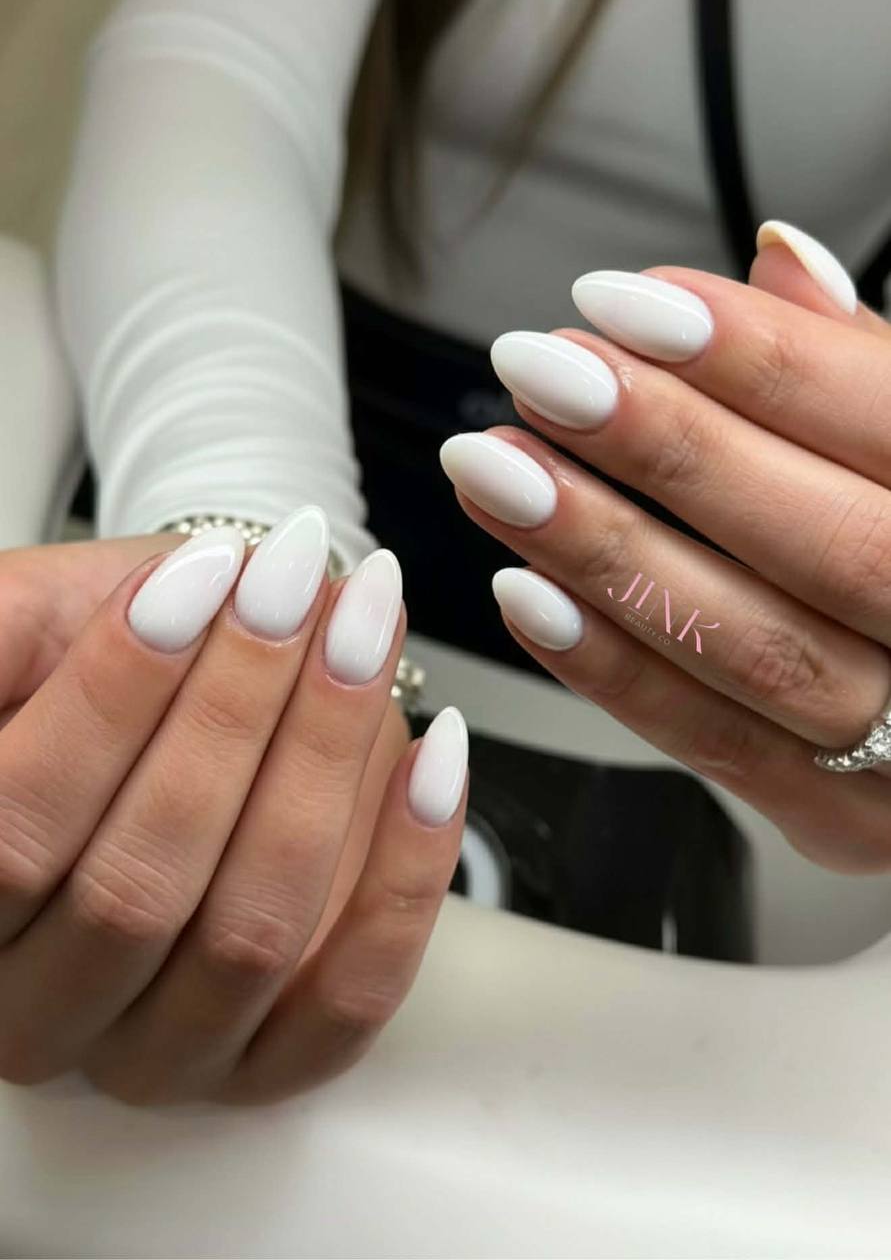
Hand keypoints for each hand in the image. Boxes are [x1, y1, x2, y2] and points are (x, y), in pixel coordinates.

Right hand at [0, 515, 467, 1103]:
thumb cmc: (116, 659)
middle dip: (233, 715)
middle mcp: (45, 1009)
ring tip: (361, 629)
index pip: (18, 829)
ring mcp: (163, 1052)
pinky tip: (438, 751)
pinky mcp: (276, 1063)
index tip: (197, 578)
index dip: (111, 698)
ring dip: (323, 763)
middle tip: (291, 585)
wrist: (202, 699)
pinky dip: (408, 872)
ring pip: (251, 936)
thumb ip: (6, 638)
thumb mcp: (36, 626)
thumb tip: (36, 635)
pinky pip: (352, 997)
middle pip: (137, 890)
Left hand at [441, 222, 890, 871]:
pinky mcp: (840, 816)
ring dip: (608, 554)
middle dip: (667, 451)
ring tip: (499, 471)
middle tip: (538, 372)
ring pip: (755, 649)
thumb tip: (777, 257)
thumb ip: (860, 370)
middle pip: (826, 542)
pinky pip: (716, 745)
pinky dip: (611, 668)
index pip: (885, 423)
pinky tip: (525, 592)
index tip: (620, 304)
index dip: (752, 360)